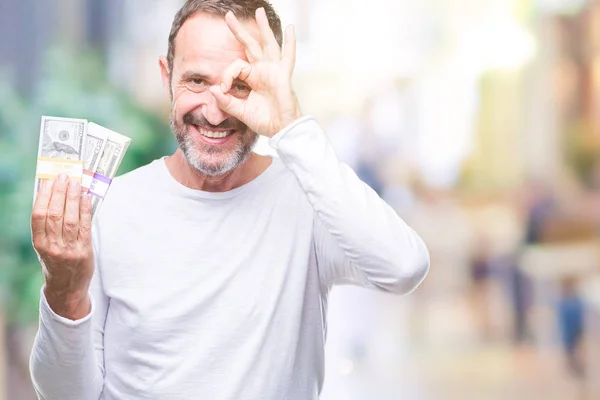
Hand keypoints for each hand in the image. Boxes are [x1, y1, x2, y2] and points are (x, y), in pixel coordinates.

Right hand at [31, 174, 93, 319]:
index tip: (49, 180)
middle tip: (64, 176)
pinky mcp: (84, 252)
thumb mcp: (46, 245)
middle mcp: (52, 247)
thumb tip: (54, 195)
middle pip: (54, 214)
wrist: (67, 288)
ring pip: (70, 219)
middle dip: (60, 193)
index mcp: (39, 243)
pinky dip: (85, 210)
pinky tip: (86, 197)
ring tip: (76, 183)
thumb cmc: (56, 261)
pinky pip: (85, 227)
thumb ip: (48, 225)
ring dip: (73, 198)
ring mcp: (69, 250)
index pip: (38, 215)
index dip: (44, 196)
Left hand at [209, 7, 302, 137]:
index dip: (226, 75)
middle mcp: (263, 71)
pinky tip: (290, 28)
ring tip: (259, 11)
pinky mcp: (283, 75)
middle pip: (250, 45)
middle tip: (227, 15)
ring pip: (267, 44)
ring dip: (263, 27)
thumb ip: (226, 101)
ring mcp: (274, 71)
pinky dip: (290, 43)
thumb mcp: (240, 111)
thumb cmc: (264, 121)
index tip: (223, 89)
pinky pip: (288, 56)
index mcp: (252, 78)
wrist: (280, 130)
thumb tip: (213, 89)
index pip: (235, 66)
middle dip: (239, 31)